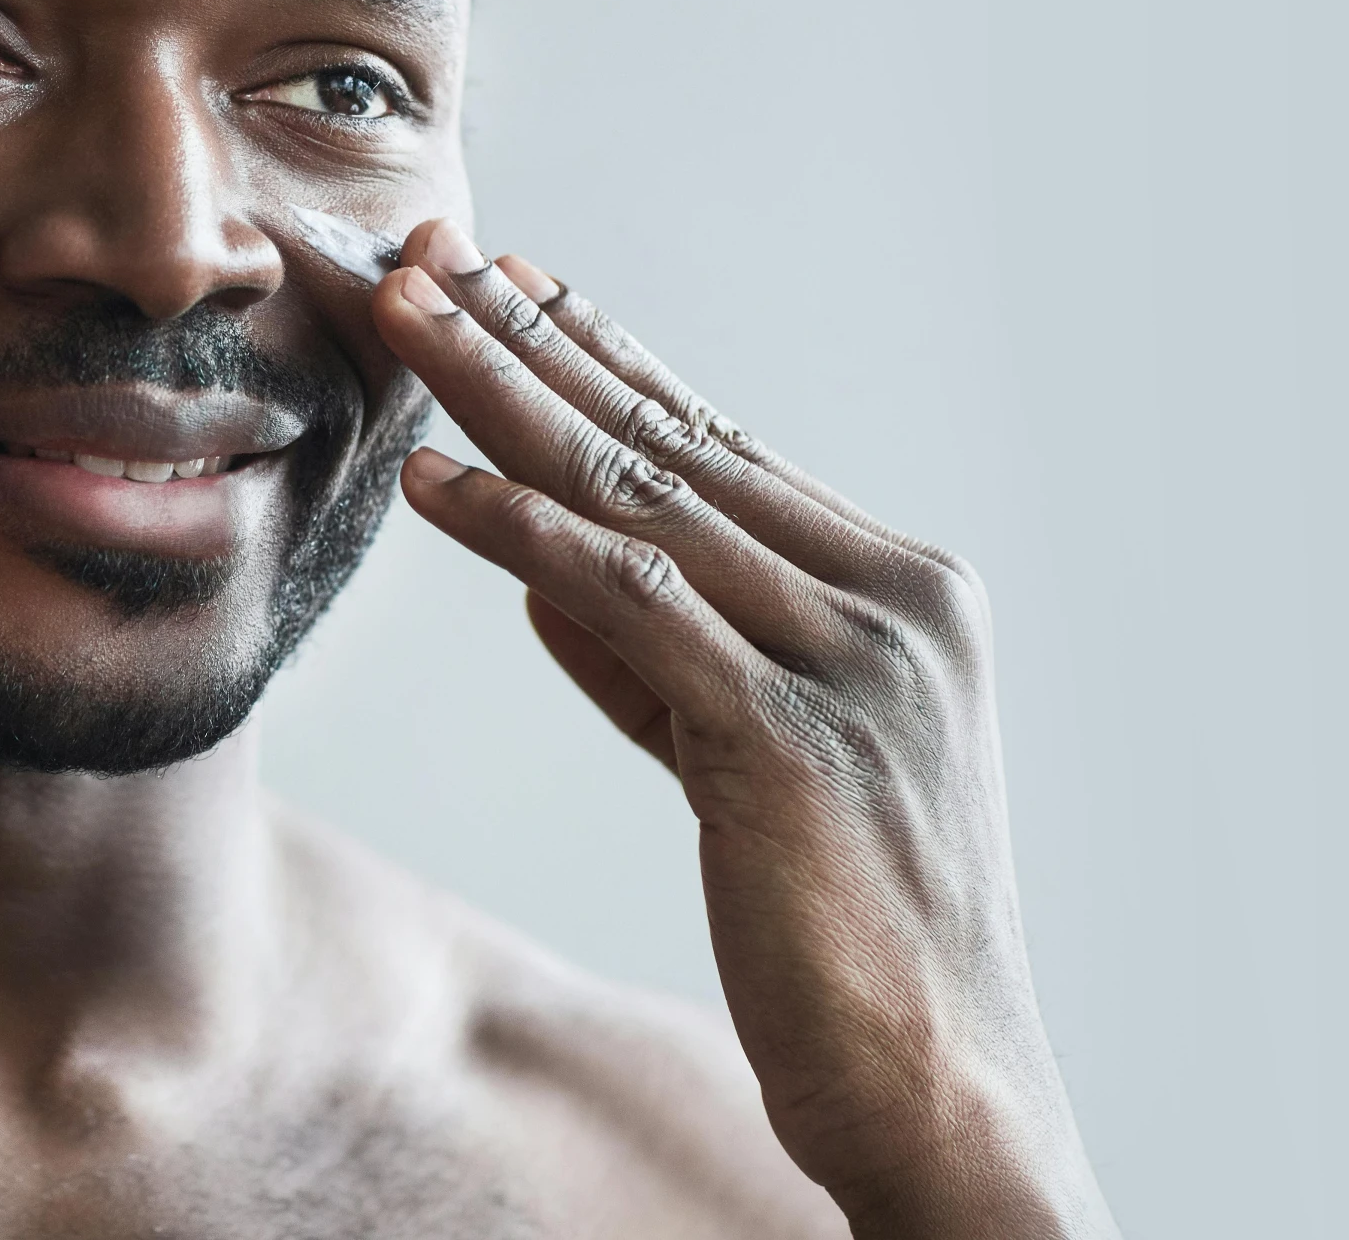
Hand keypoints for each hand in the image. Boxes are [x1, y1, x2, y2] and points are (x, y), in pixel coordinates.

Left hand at [372, 221, 1115, 1239]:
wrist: (942, 1091)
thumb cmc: (847, 929)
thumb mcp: (752, 761)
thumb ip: (662, 663)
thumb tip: (537, 569)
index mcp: (905, 592)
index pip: (724, 447)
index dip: (608, 361)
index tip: (518, 286)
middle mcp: (893, 603)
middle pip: (675, 443)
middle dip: (537, 344)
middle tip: (434, 258)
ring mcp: (852, 663)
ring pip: (643, 496)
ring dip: (507, 397)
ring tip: (406, 319)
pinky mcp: (789, 740)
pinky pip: (628, 600)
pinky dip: (521, 532)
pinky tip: (436, 481)